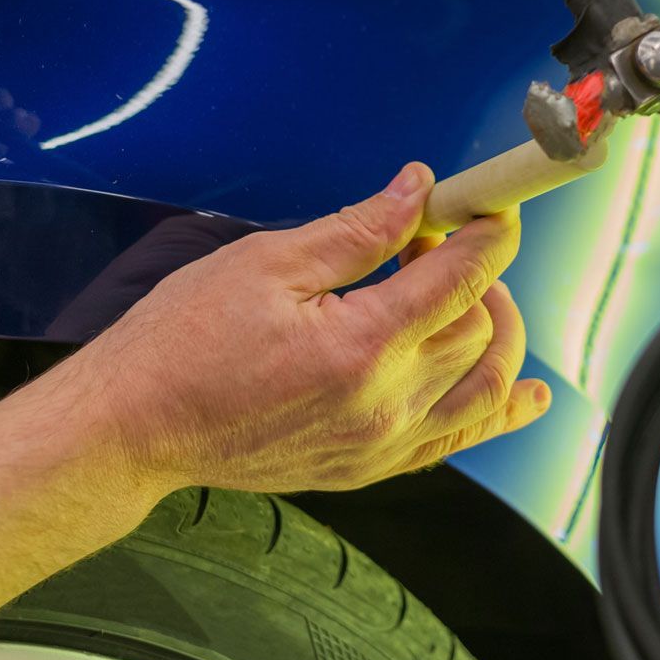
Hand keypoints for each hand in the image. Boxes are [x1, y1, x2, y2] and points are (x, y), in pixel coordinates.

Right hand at [69, 163, 549, 492]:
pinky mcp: (370, 469)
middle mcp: (384, 405)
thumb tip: (417, 190)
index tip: (492, 208)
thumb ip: (357, 229)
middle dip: (476, 275)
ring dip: (499, 336)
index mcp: (361, 346)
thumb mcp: (267, 262)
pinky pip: (457, 441)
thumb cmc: (183, 343)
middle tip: (429, 244)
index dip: (489, 234)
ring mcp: (381, 446)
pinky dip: (498, 412)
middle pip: (480, 331)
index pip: (461, 280)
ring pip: (486, 389)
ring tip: (473, 298)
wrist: (136, 428)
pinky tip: (523, 392)